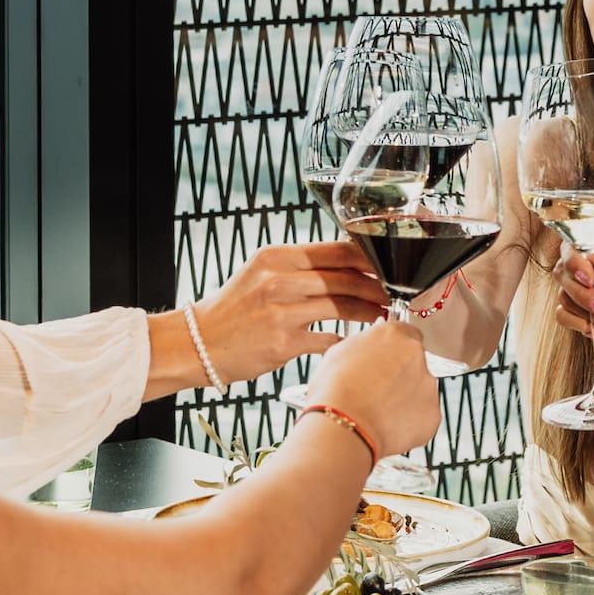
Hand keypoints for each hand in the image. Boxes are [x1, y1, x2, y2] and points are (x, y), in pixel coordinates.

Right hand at [179, 243, 389, 385]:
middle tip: (396, 294)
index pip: (337, 250)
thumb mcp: (262, 274)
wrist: (197, 343)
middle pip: (345, 278)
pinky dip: (345, 340)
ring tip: (385, 316)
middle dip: (377, 287)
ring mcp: (280, 312)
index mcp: (276, 257)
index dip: (369, 259)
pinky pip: (327, 339)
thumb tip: (349, 265)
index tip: (388, 268)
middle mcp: (277, 280)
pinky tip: (354, 342)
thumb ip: (301, 268)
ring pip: (341, 307)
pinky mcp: (282, 343)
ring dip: (369, 312)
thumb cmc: (235, 310)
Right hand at [306, 317, 441, 461]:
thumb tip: (374, 339)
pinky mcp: (433, 414)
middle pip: (415, 363)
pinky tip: (388, 426)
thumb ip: (365, 343)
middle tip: (377, 391)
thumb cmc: (334, 390)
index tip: (385, 362)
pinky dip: (410, 422)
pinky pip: (424, 416)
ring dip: (406, 398)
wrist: (343, 425)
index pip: (405, 334)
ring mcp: (428, 384)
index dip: (394, 351)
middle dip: (401, 375)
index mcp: (394, 334)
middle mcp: (417, 354)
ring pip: (421, 390)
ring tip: (379, 412)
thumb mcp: (340, 352)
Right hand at [552, 235, 593, 373]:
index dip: (575, 261)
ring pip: (564, 295)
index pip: (576, 245)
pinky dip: (582, 323)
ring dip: (590, 312)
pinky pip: (564, 316)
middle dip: (582, 293)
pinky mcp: (583, 314)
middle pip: (563, 270)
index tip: (590, 278)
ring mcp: (587, 291)